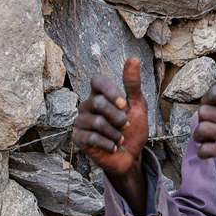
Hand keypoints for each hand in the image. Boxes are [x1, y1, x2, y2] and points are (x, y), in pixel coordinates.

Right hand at [72, 57, 148, 179]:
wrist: (130, 157)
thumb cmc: (133, 130)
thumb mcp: (138, 106)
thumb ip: (132, 84)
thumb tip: (133, 59)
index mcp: (100, 95)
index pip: (97, 81)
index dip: (111, 91)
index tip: (125, 104)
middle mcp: (87, 106)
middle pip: (98, 103)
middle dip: (118, 117)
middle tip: (126, 126)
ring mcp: (80, 121)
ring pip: (96, 122)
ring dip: (115, 134)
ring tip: (120, 139)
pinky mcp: (77, 138)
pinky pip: (91, 137)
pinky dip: (108, 144)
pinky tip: (113, 147)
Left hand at [194, 57, 215, 191]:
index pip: (214, 92)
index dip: (206, 101)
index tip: (213, 109)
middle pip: (203, 113)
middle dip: (201, 123)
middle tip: (211, 129)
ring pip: (203, 130)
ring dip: (200, 138)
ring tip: (209, 140)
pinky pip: (206, 149)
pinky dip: (203, 152)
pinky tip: (210, 152)